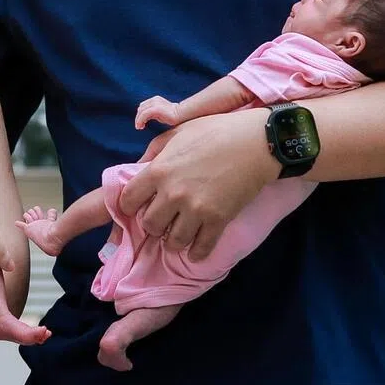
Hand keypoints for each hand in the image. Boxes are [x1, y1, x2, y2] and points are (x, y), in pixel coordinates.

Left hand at [118, 108, 276, 259]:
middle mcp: (173, 193)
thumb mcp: (178, 132)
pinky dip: (196, 253)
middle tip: (162, 220)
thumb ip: (155, 150)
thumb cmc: (216, 131)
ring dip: (173, 240)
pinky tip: (196, 250)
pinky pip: (201, 249)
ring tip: (178, 235)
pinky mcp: (218, 220)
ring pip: (173, 242)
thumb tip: (138, 167)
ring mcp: (195, 209)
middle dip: (153, 224)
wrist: (256, 142)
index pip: (128, 199)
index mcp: (159, 169)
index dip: (129, 205)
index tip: (136, 207)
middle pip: (149, 225)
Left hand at [134, 95, 180, 129]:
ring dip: (138, 120)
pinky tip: (141, 126)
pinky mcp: (156, 109)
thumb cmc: (171, 116)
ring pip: (141, 112)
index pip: (143, 106)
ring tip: (139, 127)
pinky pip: (144, 114)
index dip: (140, 115)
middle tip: (139, 127)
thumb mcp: (159, 113)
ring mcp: (155, 103)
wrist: (181, 114)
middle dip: (138, 118)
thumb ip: (152, 113)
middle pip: (141, 109)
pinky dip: (140, 120)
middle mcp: (154, 100)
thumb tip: (144, 118)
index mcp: (155, 99)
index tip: (141, 123)